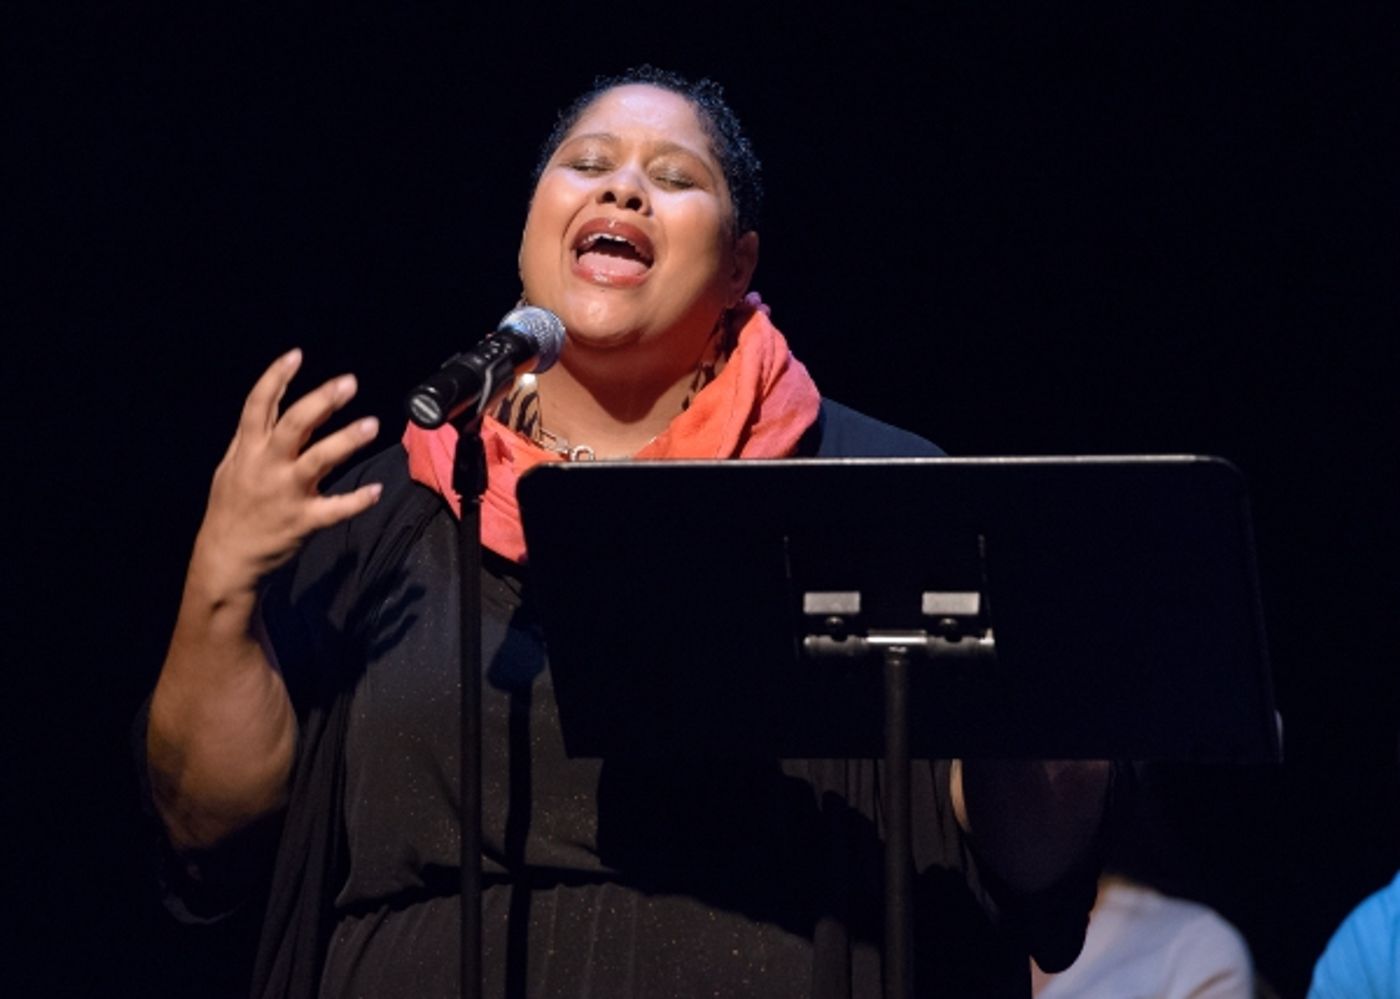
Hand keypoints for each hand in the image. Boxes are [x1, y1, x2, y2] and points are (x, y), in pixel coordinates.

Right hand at [190, 348, 381, 602]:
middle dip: (321, 402)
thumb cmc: (231, 507)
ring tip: (372, 424)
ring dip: (347, 440)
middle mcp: (266, 466)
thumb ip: (252, 436)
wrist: (226, 558)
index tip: (296, 355)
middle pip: (294, 426)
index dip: (275, 378)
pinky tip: (376, 492)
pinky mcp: (302, 521)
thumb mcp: (231, 466)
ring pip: (319, 460)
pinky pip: (335, 509)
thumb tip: (270, 401)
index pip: (258, 406)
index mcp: (247, 450)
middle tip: (349, 382)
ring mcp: (286, 494)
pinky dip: (357, 501)